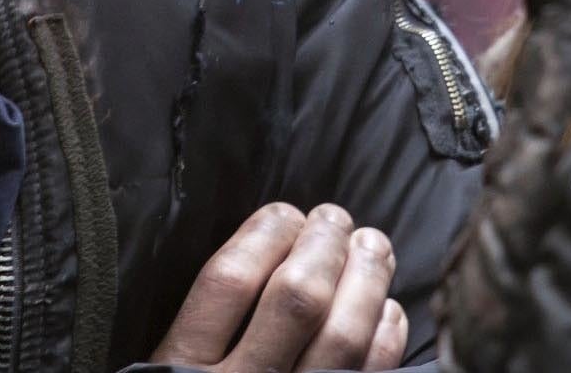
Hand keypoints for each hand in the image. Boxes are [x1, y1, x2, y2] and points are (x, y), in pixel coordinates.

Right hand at [151, 201, 408, 371]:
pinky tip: (387, 308)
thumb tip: (274, 241)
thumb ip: (206, 322)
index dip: (266, 233)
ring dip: (368, 278)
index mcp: (183, 371)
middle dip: (325, 244)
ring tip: (371, 246)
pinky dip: (387, 334)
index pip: (230, 280)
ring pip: (345, 334)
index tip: (285, 213)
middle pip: (297, 298)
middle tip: (335, 218)